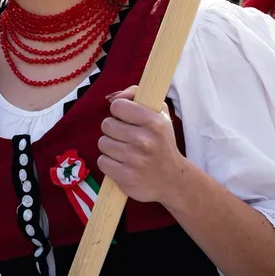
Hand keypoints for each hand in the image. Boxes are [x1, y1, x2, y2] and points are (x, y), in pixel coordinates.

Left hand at [97, 86, 187, 204]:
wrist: (172, 180)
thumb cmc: (162, 143)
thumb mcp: (159, 114)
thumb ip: (137, 96)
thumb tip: (112, 98)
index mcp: (153, 122)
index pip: (118, 106)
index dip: (119, 112)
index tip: (126, 119)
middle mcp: (144, 140)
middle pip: (107, 125)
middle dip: (113, 130)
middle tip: (126, 137)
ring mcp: (135, 160)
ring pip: (103, 143)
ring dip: (110, 147)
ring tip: (125, 151)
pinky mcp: (126, 177)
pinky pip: (102, 162)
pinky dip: (109, 163)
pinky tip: (122, 164)